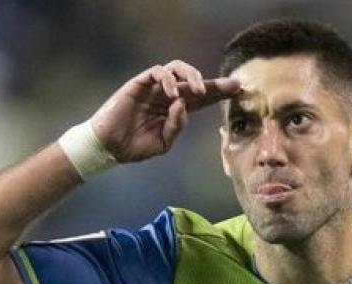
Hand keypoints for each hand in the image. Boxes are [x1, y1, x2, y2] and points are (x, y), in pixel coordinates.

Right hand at [90, 60, 240, 162]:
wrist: (111, 147)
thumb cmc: (136, 146)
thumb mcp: (164, 143)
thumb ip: (177, 126)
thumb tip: (183, 104)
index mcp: (177, 111)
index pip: (202, 99)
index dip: (220, 94)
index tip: (240, 92)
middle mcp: (168, 96)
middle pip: (195, 83)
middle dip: (216, 83)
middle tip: (233, 85)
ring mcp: (154, 88)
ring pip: (177, 69)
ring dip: (192, 76)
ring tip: (199, 91)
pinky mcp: (139, 84)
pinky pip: (157, 72)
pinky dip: (168, 79)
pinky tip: (173, 94)